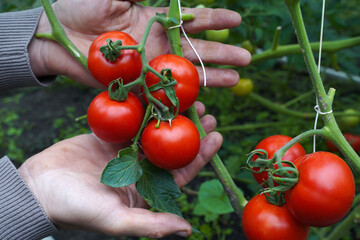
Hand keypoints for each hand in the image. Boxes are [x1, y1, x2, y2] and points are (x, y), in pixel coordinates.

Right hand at [18, 102, 221, 237]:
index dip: (201, 155)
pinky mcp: (109, 137)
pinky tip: (155, 95)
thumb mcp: (116, 220)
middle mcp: (139, 170)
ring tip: (187, 99)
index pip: (181, 172)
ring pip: (154, 131)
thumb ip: (151, 224)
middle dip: (190, 131)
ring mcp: (124, 151)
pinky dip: (143, 108)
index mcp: (146, 190)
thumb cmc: (76, 208)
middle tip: (207, 113)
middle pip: (172, 148)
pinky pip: (130, 120)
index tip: (217, 137)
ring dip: (170, 116)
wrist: (39, 188)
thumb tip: (186, 229)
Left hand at [29, 0, 250, 87]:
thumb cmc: (79, 7)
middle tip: (247, 58)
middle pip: (196, 51)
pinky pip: (163, 93)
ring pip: (187, 74)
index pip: (191, 21)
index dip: (214, 21)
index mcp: (155, 22)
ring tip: (237, 80)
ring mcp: (149, 68)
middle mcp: (157, 47)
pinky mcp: (138, 85)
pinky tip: (202, 102)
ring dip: (212, 77)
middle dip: (222, 54)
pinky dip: (182, 98)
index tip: (237, 21)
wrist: (57, 36)